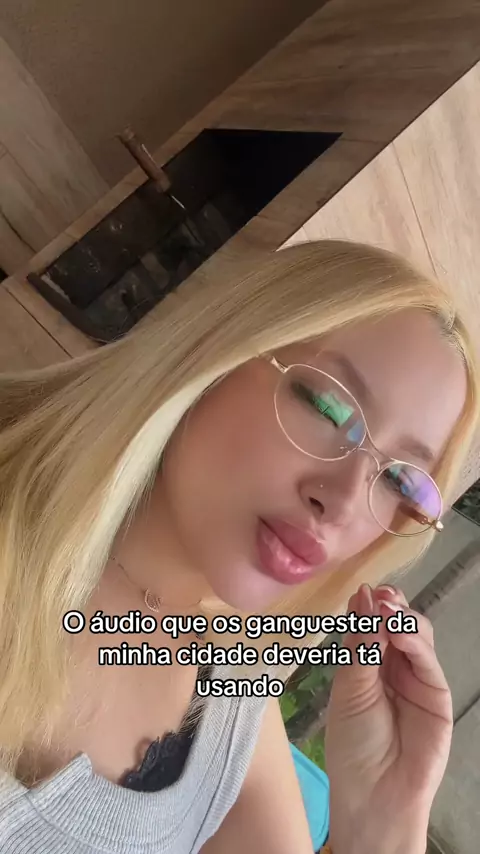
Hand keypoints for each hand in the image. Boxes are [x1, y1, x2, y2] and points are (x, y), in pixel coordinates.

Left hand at [325, 583, 452, 853]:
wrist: (374, 795)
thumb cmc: (352, 746)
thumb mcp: (348, 689)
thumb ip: (359, 646)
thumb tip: (363, 597)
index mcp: (366, 664)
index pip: (370, 625)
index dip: (368, 606)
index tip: (362, 590)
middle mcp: (392, 667)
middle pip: (396, 624)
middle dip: (389, 606)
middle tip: (379, 596)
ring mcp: (417, 679)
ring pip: (416, 636)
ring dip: (402, 618)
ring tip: (386, 610)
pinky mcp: (436, 694)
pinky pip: (427, 661)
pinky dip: (414, 641)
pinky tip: (398, 631)